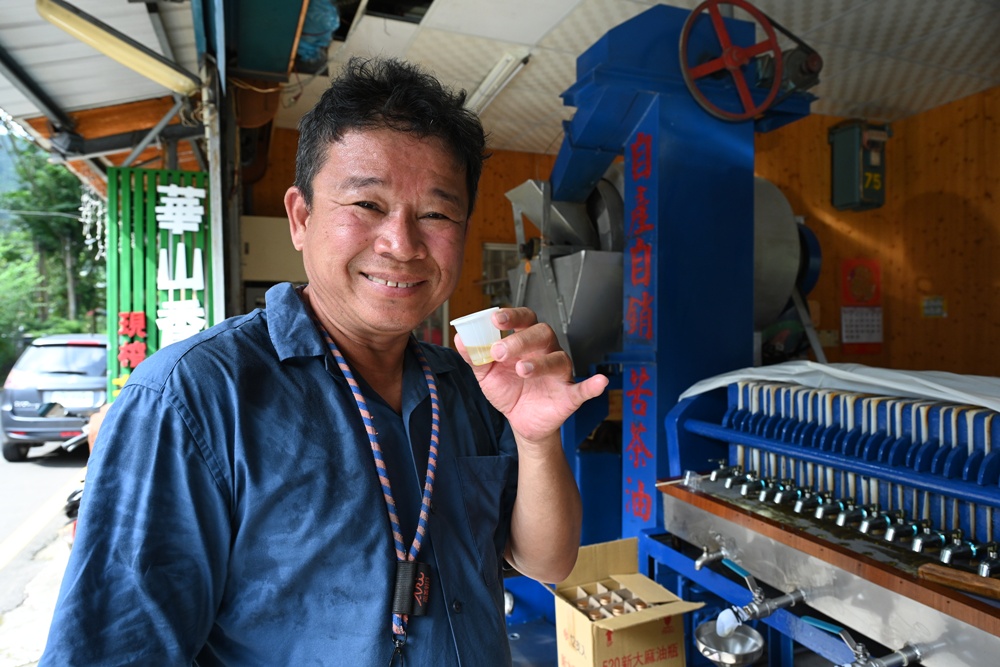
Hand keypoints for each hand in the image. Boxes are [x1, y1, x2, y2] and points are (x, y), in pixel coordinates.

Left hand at [453, 307, 608, 444]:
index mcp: (527, 341)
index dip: (512, 316)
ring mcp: (560, 372)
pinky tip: (600, 382)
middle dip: (521, 340)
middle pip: (542, 334)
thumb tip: (460, 339)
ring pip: (558, 359)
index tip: (495, 319)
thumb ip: (476, 357)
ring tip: (522, 370)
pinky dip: (594, 385)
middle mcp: (547, 351)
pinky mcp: (570, 394)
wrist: (521, 422)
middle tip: (500, 352)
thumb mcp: (487, 375)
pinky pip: (585, 388)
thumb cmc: (509, 391)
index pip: (524, 319)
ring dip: (541, 363)